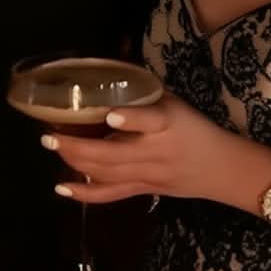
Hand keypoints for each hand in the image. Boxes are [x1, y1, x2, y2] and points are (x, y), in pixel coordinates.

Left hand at [41, 93, 228, 203]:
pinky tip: (61, 187)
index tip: (109, 116)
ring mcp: (148, 174)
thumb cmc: (195, 128)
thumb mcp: (177, 104)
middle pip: (114, 154)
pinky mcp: (144, 190)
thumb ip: (145, 94)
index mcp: (169, 123)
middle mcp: (157, 150)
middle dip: (78, 146)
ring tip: (53, 146)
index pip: (152, 120)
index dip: (131, 119)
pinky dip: (85, 193)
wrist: (220, 167)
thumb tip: (108, 75)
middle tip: (50, 134)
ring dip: (75, 162)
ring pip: (107, 173)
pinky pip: (111, 195)